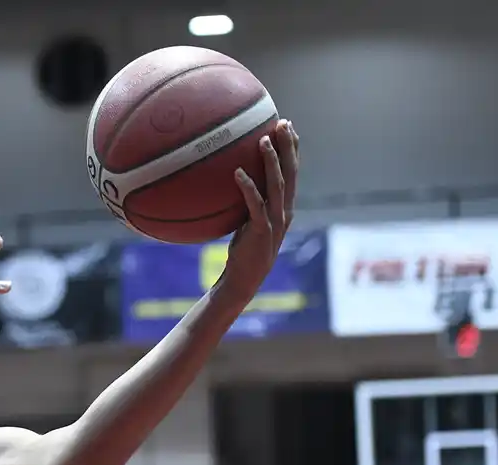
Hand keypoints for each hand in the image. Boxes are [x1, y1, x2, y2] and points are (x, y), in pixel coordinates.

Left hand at [219, 119, 298, 297]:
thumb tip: (234, 179)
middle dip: (288, 146)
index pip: (293, 172)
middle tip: (283, 123)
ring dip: (271, 161)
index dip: (292, 148)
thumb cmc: (244, 250)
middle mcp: (285, 211)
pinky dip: (247, 188)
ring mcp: (275, 221)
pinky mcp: (260, 231)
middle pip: (291, 172)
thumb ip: (250, 202)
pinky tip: (237, 173)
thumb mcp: (249, 221)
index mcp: (285, 207)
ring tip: (262, 139)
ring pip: (277, 185)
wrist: (244, 279)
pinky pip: (255, 205)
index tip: (286, 125)